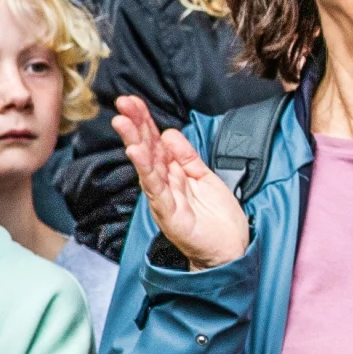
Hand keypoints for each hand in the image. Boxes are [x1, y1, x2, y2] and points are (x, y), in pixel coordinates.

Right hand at [112, 94, 251, 269]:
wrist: (230, 252)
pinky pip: (156, 188)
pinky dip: (146, 170)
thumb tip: (169, 133)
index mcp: (173, 174)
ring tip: (123, 123)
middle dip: (135, 125)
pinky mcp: (169, 214)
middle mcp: (165, 185)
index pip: (155, 142)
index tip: (132, 101)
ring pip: (147, 166)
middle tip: (123, 104)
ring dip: (134, 142)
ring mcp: (164, 199)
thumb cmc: (217, 220)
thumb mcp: (204, 177)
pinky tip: (137, 153)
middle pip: (147, 149)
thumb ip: (186, 156)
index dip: (145, 121)